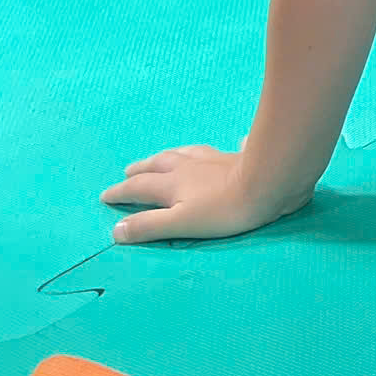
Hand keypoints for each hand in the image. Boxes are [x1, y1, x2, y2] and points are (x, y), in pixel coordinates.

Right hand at [103, 144, 308, 244]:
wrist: (270, 180)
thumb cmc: (226, 209)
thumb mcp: (181, 223)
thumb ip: (149, 226)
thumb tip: (116, 230)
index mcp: (173, 183)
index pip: (138, 187)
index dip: (120, 192)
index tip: (105, 195)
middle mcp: (190, 166)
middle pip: (159, 164)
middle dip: (141, 169)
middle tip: (128, 171)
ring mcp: (216, 159)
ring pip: (186, 153)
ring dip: (170, 155)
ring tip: (163, 157)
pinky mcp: (241, 157)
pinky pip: (230, 150)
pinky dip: (226, 150)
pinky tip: (236, 144)